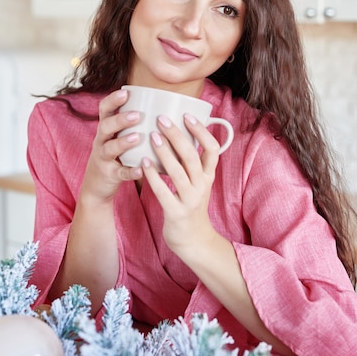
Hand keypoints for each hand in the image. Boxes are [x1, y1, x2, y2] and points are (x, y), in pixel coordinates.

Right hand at [80, 89, 142, 202]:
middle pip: (105, 126)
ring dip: (123, 142)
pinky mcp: (108, 175)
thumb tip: (165, 113)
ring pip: (109, 148)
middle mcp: (101, 141)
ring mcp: (103, 158)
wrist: (96, 187)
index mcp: (106, 129)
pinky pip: (119, 173)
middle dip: (120, 119)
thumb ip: (134, 126)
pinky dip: (130, 171)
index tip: (125, 93)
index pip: (104, 110)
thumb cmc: (116, 157)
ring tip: (137, 137)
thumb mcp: (118, 139)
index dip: (112, 100)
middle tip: (137, 115)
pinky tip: (140, 170)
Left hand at [142, 113, 220, 255]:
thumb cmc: (190, 205)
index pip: (213, 150)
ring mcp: (190, 200)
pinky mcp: (176, 212)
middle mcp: (202, 186)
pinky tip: (143, 161)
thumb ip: (193, 162)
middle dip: (178, 136)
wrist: (192, 240)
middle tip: (162, 119)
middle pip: (193, 157)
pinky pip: (163, 191)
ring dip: (165, 152)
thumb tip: (181, 133)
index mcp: (208, 176)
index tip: (188, 115)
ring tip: (152, 136)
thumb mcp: (199, 183)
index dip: (202, 131)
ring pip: (178, 172)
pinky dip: (153, 175)